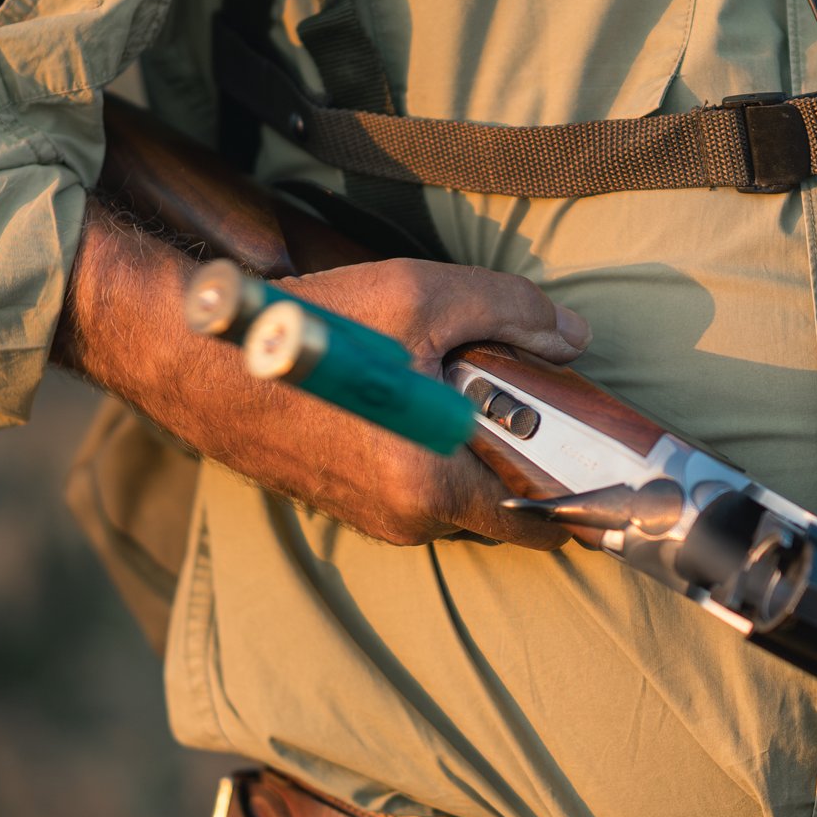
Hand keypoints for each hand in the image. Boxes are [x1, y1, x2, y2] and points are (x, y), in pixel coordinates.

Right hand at [53, 199, 589, 547]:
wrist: (199, 362)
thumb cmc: (311, 330)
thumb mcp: (423, 296)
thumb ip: (513, 312)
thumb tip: (575, 335)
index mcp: (432, 481)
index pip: (537, 521)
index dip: (584, 505)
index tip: (617, 488)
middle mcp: (403, 516)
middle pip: (498, 509)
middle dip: (527, 469)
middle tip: (547, 416)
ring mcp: (368, 517)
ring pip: (453, 499)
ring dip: (475, 460)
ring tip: (479, 397)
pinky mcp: (341, 503)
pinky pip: (412, 489)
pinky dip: (433, 457)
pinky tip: (424, 403)